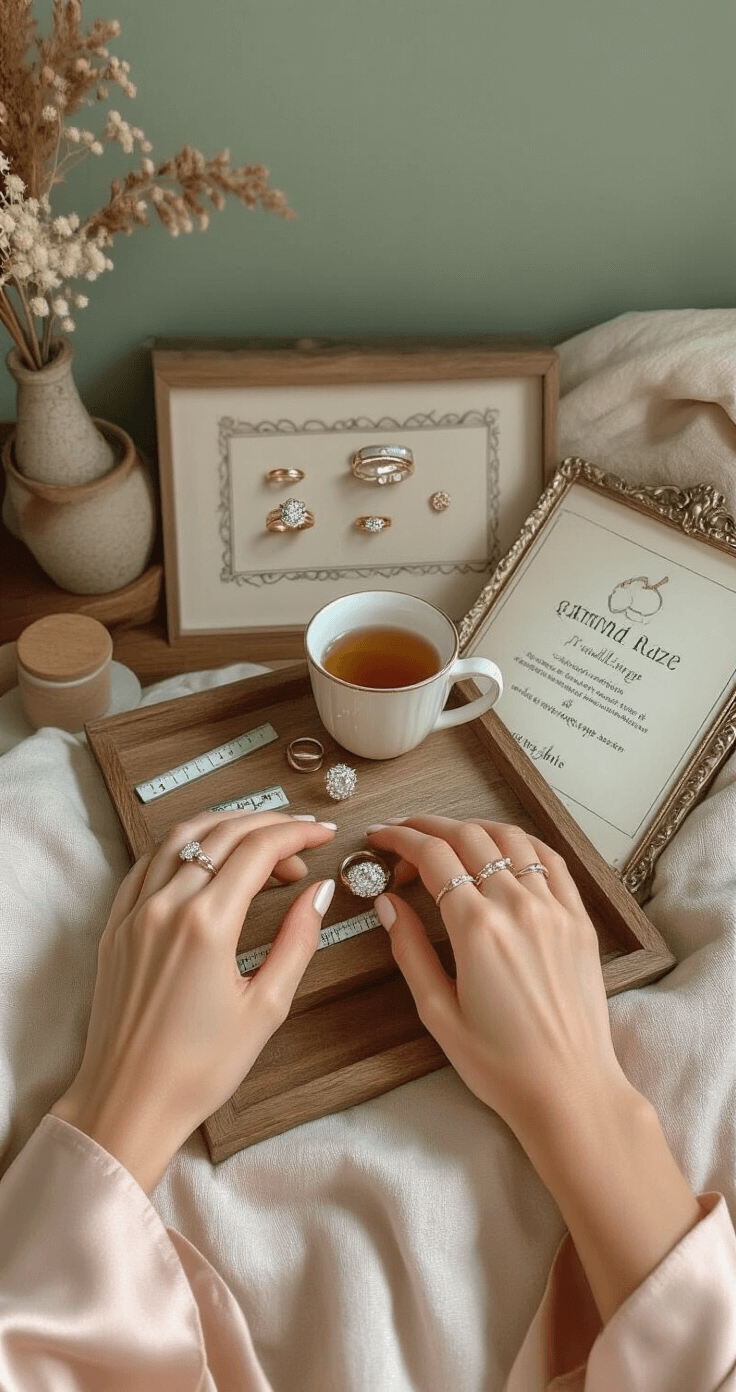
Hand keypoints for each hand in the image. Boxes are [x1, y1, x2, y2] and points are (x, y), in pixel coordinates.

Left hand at [51, 809, 335, 1189]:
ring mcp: (135, 913)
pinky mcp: (116, 927)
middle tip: (300, 842)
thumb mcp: (266, 1008)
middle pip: (222, 833)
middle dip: (268, 825)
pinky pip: (148, 864)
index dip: (297, 833)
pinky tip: (205, 862)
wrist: (127, 1103)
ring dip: (225, 826)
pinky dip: (183, 848)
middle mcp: (165, 907)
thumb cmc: (196, 1069)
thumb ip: (298, 941)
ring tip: (258, 842)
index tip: (322, 835)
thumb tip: (319, 893)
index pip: (258, 849)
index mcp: (206, 925)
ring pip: (180, 837)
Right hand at [366, 814, 627, 1142]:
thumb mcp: (437, 1012)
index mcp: (477, 929)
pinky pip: (550, 860)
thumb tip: (388, 904)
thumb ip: (409, 950)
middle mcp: (518, 907)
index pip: (432, 855)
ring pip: (510, 837)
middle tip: (404, 837)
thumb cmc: (502, 1065)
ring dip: (473, 827)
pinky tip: (504, 848)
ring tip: (449, 837)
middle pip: (467, 836)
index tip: (381, 837)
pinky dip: (522, 841)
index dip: (400, 838)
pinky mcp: (579, 920)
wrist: (570, 1089)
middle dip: (428, 826)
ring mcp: (554, 909)